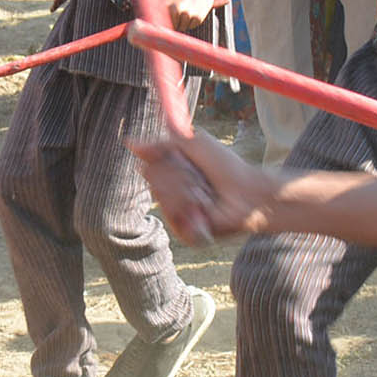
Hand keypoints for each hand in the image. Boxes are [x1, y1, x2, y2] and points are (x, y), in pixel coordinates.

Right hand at [126, 128, 277, 244]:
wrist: (248, 191)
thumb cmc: (226, 166)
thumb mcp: (193, 144)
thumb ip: (160, 144)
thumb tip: (128, 142)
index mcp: (172, 176)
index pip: (149, 167)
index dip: (166, 159)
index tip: (185, 157)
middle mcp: (171, 196)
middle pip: (152, 179)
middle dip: (177, 173)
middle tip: (199, 176)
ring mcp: (177, 216)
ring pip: (161, 195)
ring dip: (186, 187)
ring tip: (205, 192)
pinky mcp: (184, 233)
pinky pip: (172, 214)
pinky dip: (191, 204)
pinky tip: (205, 206)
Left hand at [166, 0, 221, 30]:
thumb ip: (165, 10)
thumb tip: (160, 26)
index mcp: (167, 5)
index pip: (162, 24)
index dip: (165, 25)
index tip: (166, 24)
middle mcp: (177, 10)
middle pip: (174, 26)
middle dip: (177, 22)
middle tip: (182, 10)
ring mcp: (188, 14)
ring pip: (183, 27)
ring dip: (185, 22)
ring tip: (188, 9)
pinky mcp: (198, 18)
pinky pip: (192, 26)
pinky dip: (193, 21)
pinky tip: (195, 10)